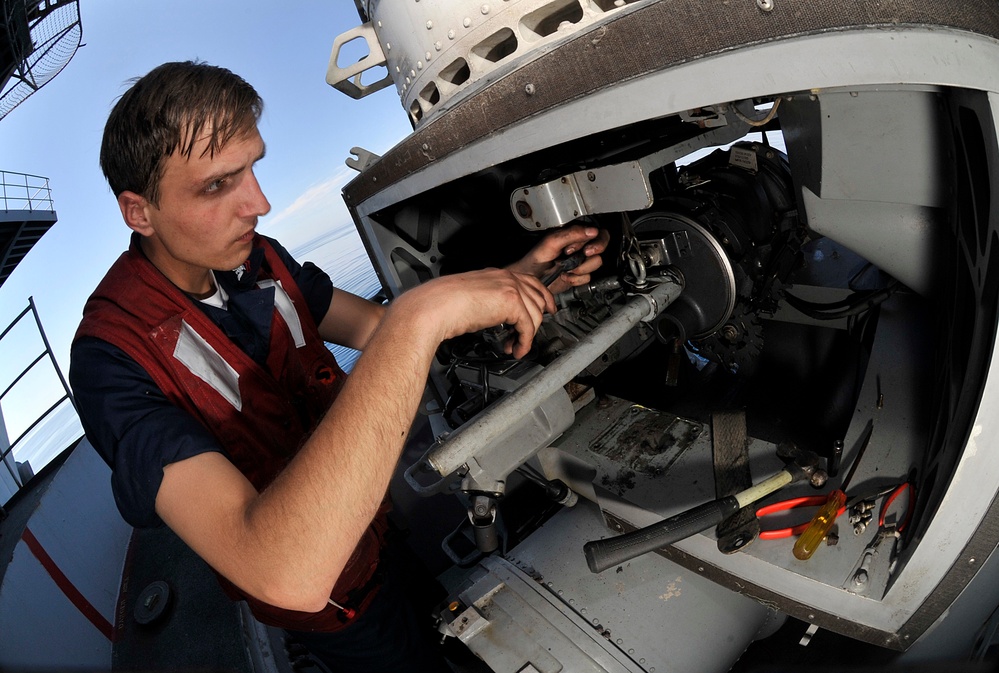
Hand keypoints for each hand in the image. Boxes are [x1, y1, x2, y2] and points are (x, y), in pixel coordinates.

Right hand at [394, 267, 554, 358]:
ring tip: (514, 346)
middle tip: (529, 335)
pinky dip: (525, 341)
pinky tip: (516, 349)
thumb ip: (487, 302)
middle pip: (538, 296)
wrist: (432, 307)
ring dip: (528, 334)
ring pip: (536, 313)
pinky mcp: (510, 302)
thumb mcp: (470, 298)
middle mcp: (504, 277)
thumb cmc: (440, 304)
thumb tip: (495, 315)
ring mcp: (509, 287)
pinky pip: (528, 326)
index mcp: (494, 274)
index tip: (547, 308)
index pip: (528, 281)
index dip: (541, 296)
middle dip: (539, 318)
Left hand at [506, 224, 609, 294]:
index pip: (597, 233)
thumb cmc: (535, 259)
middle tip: (583, 256)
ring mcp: (579, 262)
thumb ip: (572, 234)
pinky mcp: (578, 276)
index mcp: (573, 235)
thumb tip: (592, 231)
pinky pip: (588, 277)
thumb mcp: (552, 241)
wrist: (530, 279)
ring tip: (566, 268)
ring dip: (581, 268)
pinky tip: (565, 276)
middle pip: (600, 248)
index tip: (585, 248)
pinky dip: (576, 279)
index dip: (594, 241)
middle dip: (592, 254)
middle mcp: (579, 248)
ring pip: (595, 264)